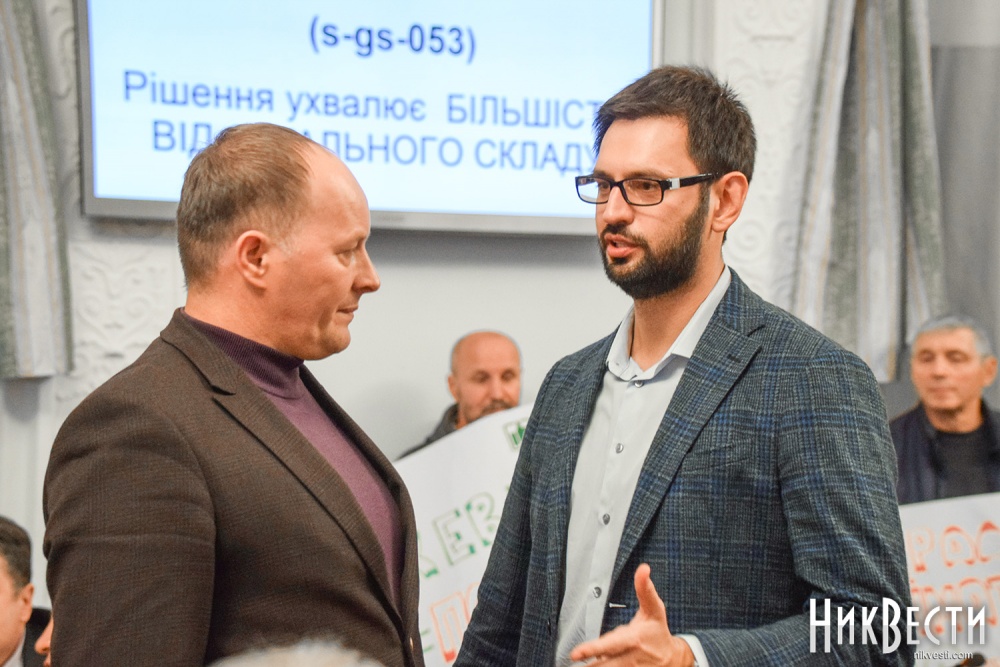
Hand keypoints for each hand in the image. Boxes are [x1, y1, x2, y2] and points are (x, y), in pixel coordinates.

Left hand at [569, 564, 693, 666]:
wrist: (673, 660)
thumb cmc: (658, 632)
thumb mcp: (654, 610)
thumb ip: (645, 590)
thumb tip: (643, 567)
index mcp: (633, 640)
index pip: (609, 646)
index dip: (591, 649)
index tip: (575, 653)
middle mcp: (628, 659)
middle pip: (601, 665)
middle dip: (587, 664)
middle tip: (572, 659)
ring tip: (580, 664)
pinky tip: (593, 664)